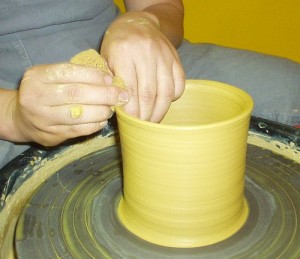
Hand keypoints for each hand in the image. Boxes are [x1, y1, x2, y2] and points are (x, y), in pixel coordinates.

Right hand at [11, 63, 128, 145]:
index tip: (111, 79)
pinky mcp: (51, 135)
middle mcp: (36, 96)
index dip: (94, 76)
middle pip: (77, 94)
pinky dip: (95, 124)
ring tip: (113, 108)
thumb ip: (75, 75)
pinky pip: (79, 130)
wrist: (21, 117)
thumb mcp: (51, 77)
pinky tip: (103, 120)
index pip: (70, 72)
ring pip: (79, 114)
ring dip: (102, 111)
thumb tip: (109, 79)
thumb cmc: (44, 93)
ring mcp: (43, 118)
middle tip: (121, 96)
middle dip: (105, 94)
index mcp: (37, 76)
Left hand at [101, 11, 184, 121]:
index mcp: (124, 52)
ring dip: (160, 111)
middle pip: (149, 93)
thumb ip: (112, 82)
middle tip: (143, 127)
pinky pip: (179, 83)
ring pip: (166, 91)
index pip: (130, 89)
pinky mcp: (176, 58)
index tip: (131, 123)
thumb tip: (119, 108)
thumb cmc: (118, 45)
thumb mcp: (107, 59)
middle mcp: (146, 53)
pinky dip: (173, 97)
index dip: (131, 111)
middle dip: (146, 115)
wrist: (139, 22)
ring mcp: (164, 55)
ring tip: (153, 121)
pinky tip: (164, 103)